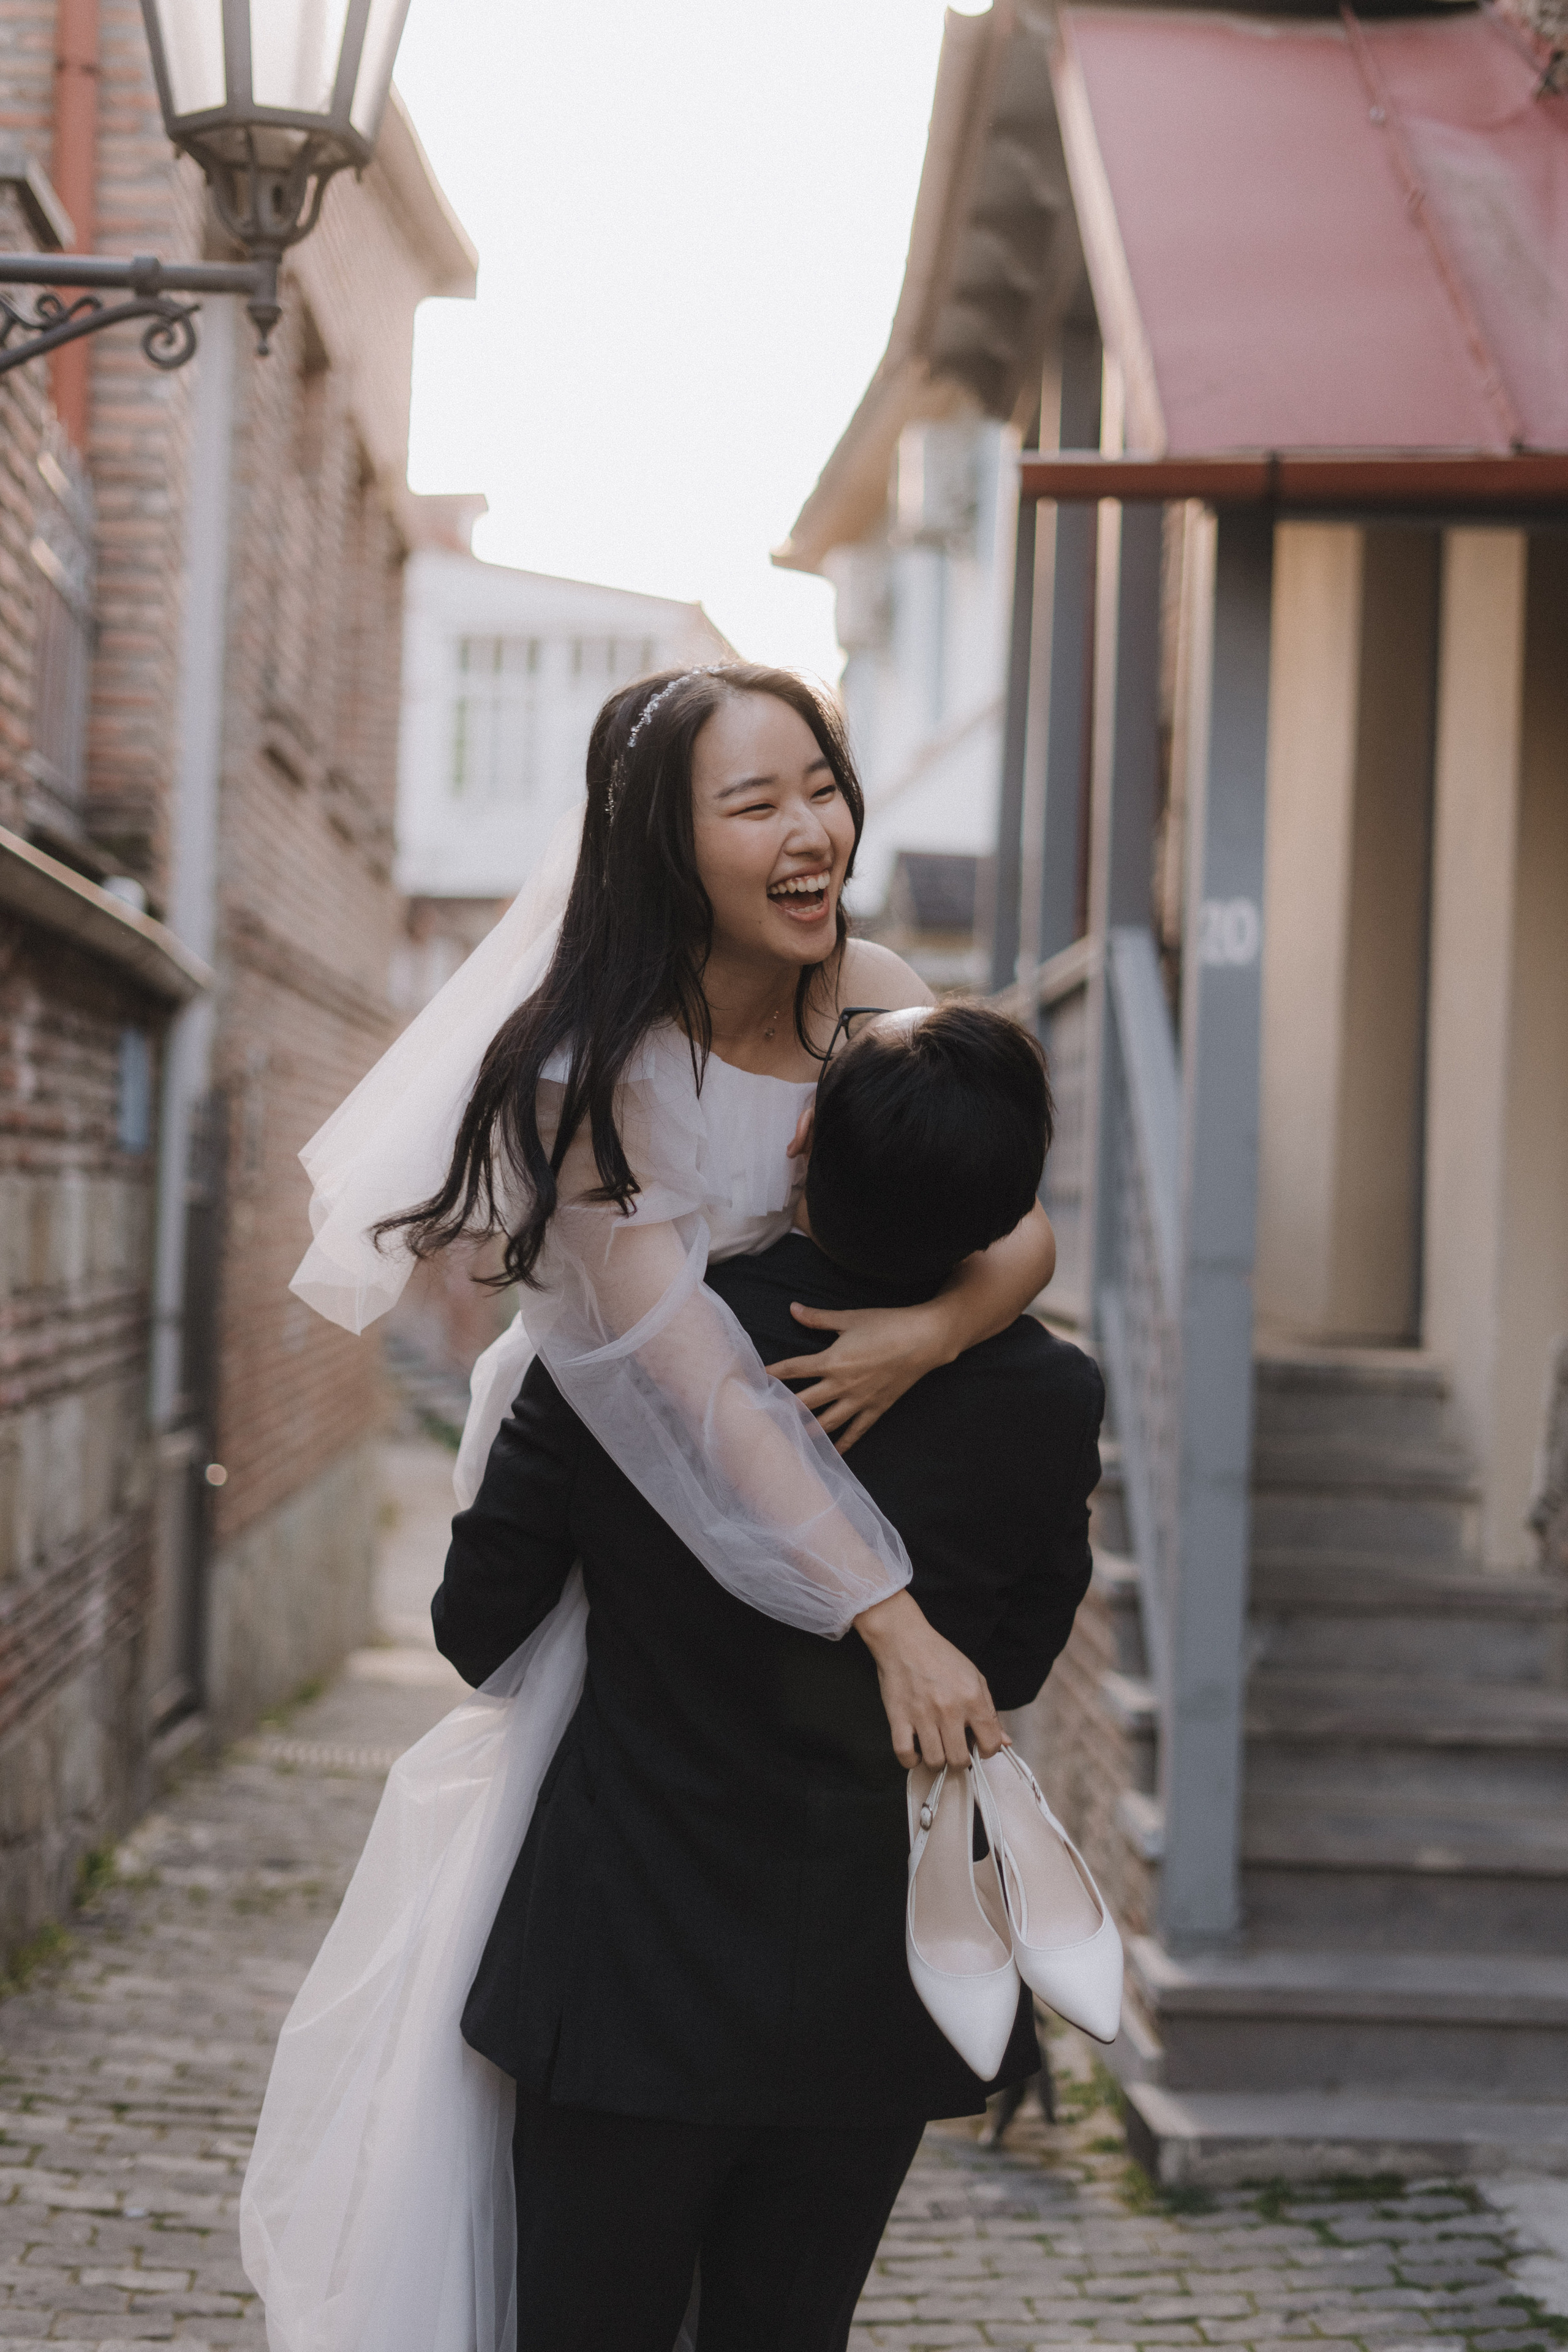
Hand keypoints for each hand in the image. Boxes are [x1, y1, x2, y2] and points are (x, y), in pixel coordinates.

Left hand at [766, 1299, 951, 1451]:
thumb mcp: (850, 1318)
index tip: (753, 1381)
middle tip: (762, 1422)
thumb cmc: (887, 1325)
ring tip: (789, 1443)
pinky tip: (831, 1456)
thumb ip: (818, 1318)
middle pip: (804, 1402)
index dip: (771, 1375)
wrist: (924, 1340)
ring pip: (826, 1423)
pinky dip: (843, 1445)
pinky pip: (856, 1432)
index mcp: (832, 1360)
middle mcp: (842, 1385)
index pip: (793, 1369)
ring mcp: (859, 1400)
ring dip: (806, 1433)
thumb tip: (793, 1308)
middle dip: (783, 1412)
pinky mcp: (876, 1409)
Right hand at [854, 1590, 1007, 1766]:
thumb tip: (1004, 1742)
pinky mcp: (898, 1718)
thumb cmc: (941, 1657)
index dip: (987, 1750)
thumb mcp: (974, 1678)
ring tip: (937, 1749)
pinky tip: (916, 1751)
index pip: (990, 1743)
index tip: (978, 1745)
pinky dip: (911, 1761)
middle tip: (955, 1748)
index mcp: (972, 1698)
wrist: (904, 1640)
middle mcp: (949, 1709)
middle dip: (961, 1760)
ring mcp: (922, 1715)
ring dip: (937, 1761)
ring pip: (934, 1761)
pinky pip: (905, 1754)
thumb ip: (990, 1712)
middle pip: (960, 1759)